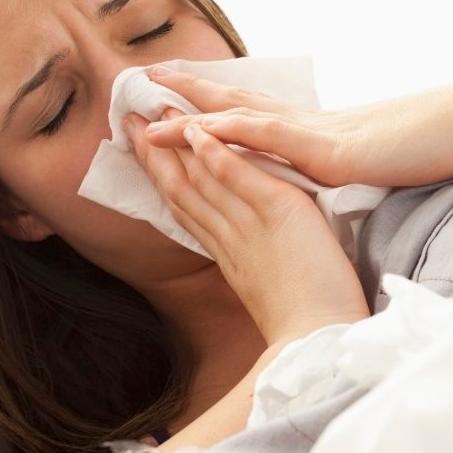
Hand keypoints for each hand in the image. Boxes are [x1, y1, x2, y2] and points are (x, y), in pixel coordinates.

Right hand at [125, 115, 370, 345]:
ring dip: (176, 145)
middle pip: (183, 190)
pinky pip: (241, 179)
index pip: (189, 211)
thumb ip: (257, 265)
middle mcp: (231, 240)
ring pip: (202, 180)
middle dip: (155, 155)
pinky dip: (218, 155)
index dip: (164, 179)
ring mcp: (251, 227)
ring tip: (154, 112)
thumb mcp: (272, 289)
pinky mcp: (279, 215)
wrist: (323, 340)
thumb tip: (254, 258)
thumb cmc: (309, 323)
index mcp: (230, 257)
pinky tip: (197, 131)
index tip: (146, 153)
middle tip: (129, 122)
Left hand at [141, 66, 452, 187]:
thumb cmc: (434, 146)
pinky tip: (206, 124)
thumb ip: (348, 164)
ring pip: (245, 116)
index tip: (178, 100)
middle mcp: (311, 127)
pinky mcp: (334, 149)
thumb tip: (334, 171)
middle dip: (189, 95)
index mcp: (319, 133)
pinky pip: (276, 136)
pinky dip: (238, 129)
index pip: (257, 116)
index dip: (215, 107)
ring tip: (152, 103)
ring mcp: (319, 134)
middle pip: (239, 104)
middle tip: (145, 83)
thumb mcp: (379, 158)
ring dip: (196, 109)